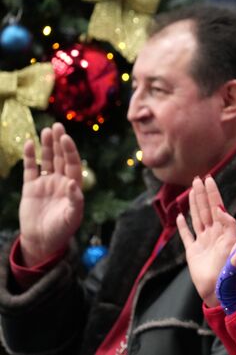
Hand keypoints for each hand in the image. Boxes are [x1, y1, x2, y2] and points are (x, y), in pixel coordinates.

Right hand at [19, 123, 83, 266]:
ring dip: (46, 146)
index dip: (70, 151)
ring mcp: (45, 183)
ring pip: (47, 160)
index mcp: (73, 186)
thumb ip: (75, 200)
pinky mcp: (31, 187)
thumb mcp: (72, 217)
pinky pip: (30, 169)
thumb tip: (73, 183)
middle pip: (61, 158)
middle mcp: (60, 181)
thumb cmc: (61, 230)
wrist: (42, 241)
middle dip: (59, 143)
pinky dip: (29, 157)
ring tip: (46, 130)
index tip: (65, 138)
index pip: (73, 164)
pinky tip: (28, 143)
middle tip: (57, 126)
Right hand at [177, 176, 235, 306]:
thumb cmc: (233, 274)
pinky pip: (187, 237)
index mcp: (224, 232)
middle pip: (205, 209)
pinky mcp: (193, 253)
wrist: (220, 294)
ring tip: (191, 190)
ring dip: (193, 204)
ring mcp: (202, 243)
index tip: (210, 179)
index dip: (213, 193)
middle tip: (198, 178)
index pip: (217, 207)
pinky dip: (183, 227)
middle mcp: (213, 235)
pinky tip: (180, 216)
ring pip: (197, 218)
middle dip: (202, 194)